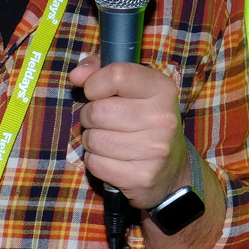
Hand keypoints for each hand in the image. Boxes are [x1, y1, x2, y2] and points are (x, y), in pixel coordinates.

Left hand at [69, 54, 185, 208]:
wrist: (171, 169)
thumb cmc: (144, 121)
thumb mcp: (132, 90)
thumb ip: (101, 72)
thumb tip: (76, 74)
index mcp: (162, 89)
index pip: (117, 75)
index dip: (94, 83)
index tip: (95, 92)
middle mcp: (162, 118)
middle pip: (97, 111)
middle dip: (90, 116)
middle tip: (103, 122)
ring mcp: (154, 150)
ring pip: (92, 139)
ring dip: (92, 140)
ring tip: (109, 141)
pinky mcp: (142, 177)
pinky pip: (95, 164)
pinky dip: (95, 161)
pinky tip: (112, 159)